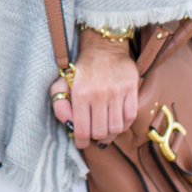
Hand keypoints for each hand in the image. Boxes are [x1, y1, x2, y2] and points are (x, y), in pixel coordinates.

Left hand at [49, 28, 138, 145]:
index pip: (81, 131)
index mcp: (80, 94)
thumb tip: (68, 124)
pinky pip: (130, 117)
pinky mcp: (131, 88)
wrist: (103, 47)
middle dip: (96, 138)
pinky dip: (124, 124)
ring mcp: (116, 92)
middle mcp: (98, 94)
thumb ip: (60, 105)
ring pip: (116, 128)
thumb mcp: (62, 83)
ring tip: (106, 128)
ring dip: (110, 133)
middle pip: (100, 133)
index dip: (81, 142)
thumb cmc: (81, 69)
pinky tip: (117, 120)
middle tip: (94, 134)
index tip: (82, 143)